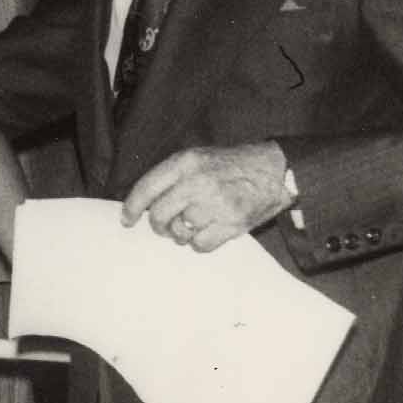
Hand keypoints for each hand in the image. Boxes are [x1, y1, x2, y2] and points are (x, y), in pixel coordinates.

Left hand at [119, 142, 295, 251]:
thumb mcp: (199, 157)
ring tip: (195, 223)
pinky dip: (200, 243)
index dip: (132, 207)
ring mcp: (215, 204)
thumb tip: (145, 204)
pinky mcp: (231, 224)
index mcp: (186, 162)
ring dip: (182, 234)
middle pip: (160, 216)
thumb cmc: (232, 165)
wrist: (274, 171)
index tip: (127, 220)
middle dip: (159, 226)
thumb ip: (172, 176)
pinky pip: (200, 245)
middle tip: (165, 226)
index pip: (147, 188)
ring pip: (179, 233)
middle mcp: (198, 182)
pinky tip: (208, 231)